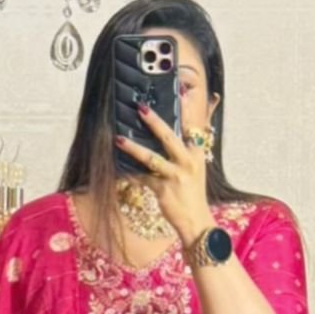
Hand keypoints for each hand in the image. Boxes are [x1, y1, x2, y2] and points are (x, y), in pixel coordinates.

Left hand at [115, 105, 213, 249]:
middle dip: (154, 122)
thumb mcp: (196, 167)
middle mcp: (187, 162)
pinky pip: (142, 178)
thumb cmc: (192, 192)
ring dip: (133, 148)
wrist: (196, 221)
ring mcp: (175, 176)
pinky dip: (129, 173)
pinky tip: (118, 168)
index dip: (185, 109)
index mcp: (196, 153)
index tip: (181, 91)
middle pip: (169, 137)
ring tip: (119, 139)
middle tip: (140, 108)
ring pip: (151, 158)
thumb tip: (189, 130)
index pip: (191, 126)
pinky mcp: (163, 190)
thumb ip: (191, 146)